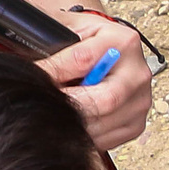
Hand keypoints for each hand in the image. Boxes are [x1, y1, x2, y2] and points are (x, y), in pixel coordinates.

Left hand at [38, 15, 154, 150]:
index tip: (32, 80)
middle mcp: (137, 73)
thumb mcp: (67, 30)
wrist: (107, 55)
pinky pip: (105, 139)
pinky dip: (82, 134)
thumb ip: (49, 42)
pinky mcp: (135, 124)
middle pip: (103, 101)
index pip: (84, 61)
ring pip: (100, 124)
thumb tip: (28, 69)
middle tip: (43, 106)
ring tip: (55, 111)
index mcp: (123, 42)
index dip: (53, 73)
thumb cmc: (85, 42)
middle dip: (67, 107)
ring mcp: (140, 101)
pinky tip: (72, 120)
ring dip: (71, 123)